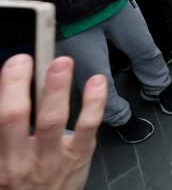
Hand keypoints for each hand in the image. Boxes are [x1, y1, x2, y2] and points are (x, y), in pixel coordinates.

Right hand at [0, 54, 106, 189]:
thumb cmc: (19, 180)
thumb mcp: (5, 157)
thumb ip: (8, 127)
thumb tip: (12, 89)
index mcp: (0, 155)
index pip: (1, 118)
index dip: (6, 89)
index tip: (13, 64)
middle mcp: (19, 157)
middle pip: (14, 117)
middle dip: (17, 85)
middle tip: (23, 60)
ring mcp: (51, 157)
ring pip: (52, 120)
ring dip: (56, 89)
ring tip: (61, 62)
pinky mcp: (79, 156)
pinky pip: (87, 127)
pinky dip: (93, 103)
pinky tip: (96, 82)